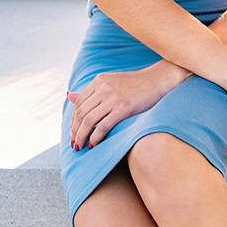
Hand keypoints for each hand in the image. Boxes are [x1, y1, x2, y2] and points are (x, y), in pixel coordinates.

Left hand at [66, 64, 181, 150]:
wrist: (158, 80)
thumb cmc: (136, 85)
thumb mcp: (110, 82)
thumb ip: (91, 91)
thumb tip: (68, 96)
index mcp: (98, 80)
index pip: (78, 103)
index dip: (73, 120)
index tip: (74, 132)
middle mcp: (103, 87)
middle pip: (80, 113)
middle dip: (74, 131)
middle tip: (74, 144)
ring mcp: (112, 97)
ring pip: (88, 120)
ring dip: (81, 136)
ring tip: (80, 147)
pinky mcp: (123, 107)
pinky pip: (103, 125)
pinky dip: (95, 137)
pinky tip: (93, 144)